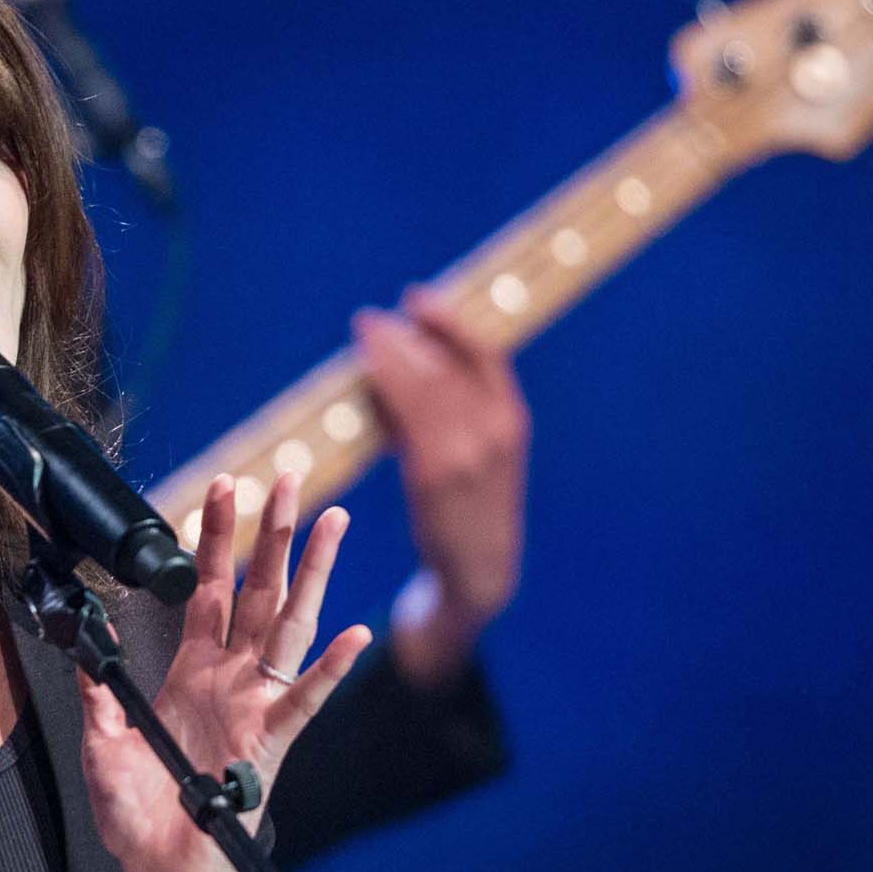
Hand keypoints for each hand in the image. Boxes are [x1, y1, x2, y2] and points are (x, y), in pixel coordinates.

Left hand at [78, 472, 371, 871]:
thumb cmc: (137, 818)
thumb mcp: (101, 744)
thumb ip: (97, 693)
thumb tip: (84, 647)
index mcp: (190, 673)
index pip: (206, 589)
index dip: (215, 540)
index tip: (223, 488)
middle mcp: (230, 680)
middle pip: (257, 591)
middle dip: (274, 532)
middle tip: (289, 474)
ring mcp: (255, 707)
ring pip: (289, 625)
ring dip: (312, 573)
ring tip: (335, 520)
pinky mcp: (271, 744)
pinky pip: (305, 700)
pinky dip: (331, 668)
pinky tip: (356, 635)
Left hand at [355, 287, 528, 685]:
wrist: (480, 573)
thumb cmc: (471, 511)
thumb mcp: (483, 457)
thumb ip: (460, 416)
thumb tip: (407, 370)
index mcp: (512, 421)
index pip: (483, 353)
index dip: (449, 321)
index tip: (417, 299)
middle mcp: (495, 430)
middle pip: (446, 363)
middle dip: (406, 335)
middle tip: (367, 321)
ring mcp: (466, 452)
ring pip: (422, 385)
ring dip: (388, 356)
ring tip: (360, 338)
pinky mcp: (434, 474)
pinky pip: (405, 418)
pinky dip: (385, 391)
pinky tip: (365, 380)